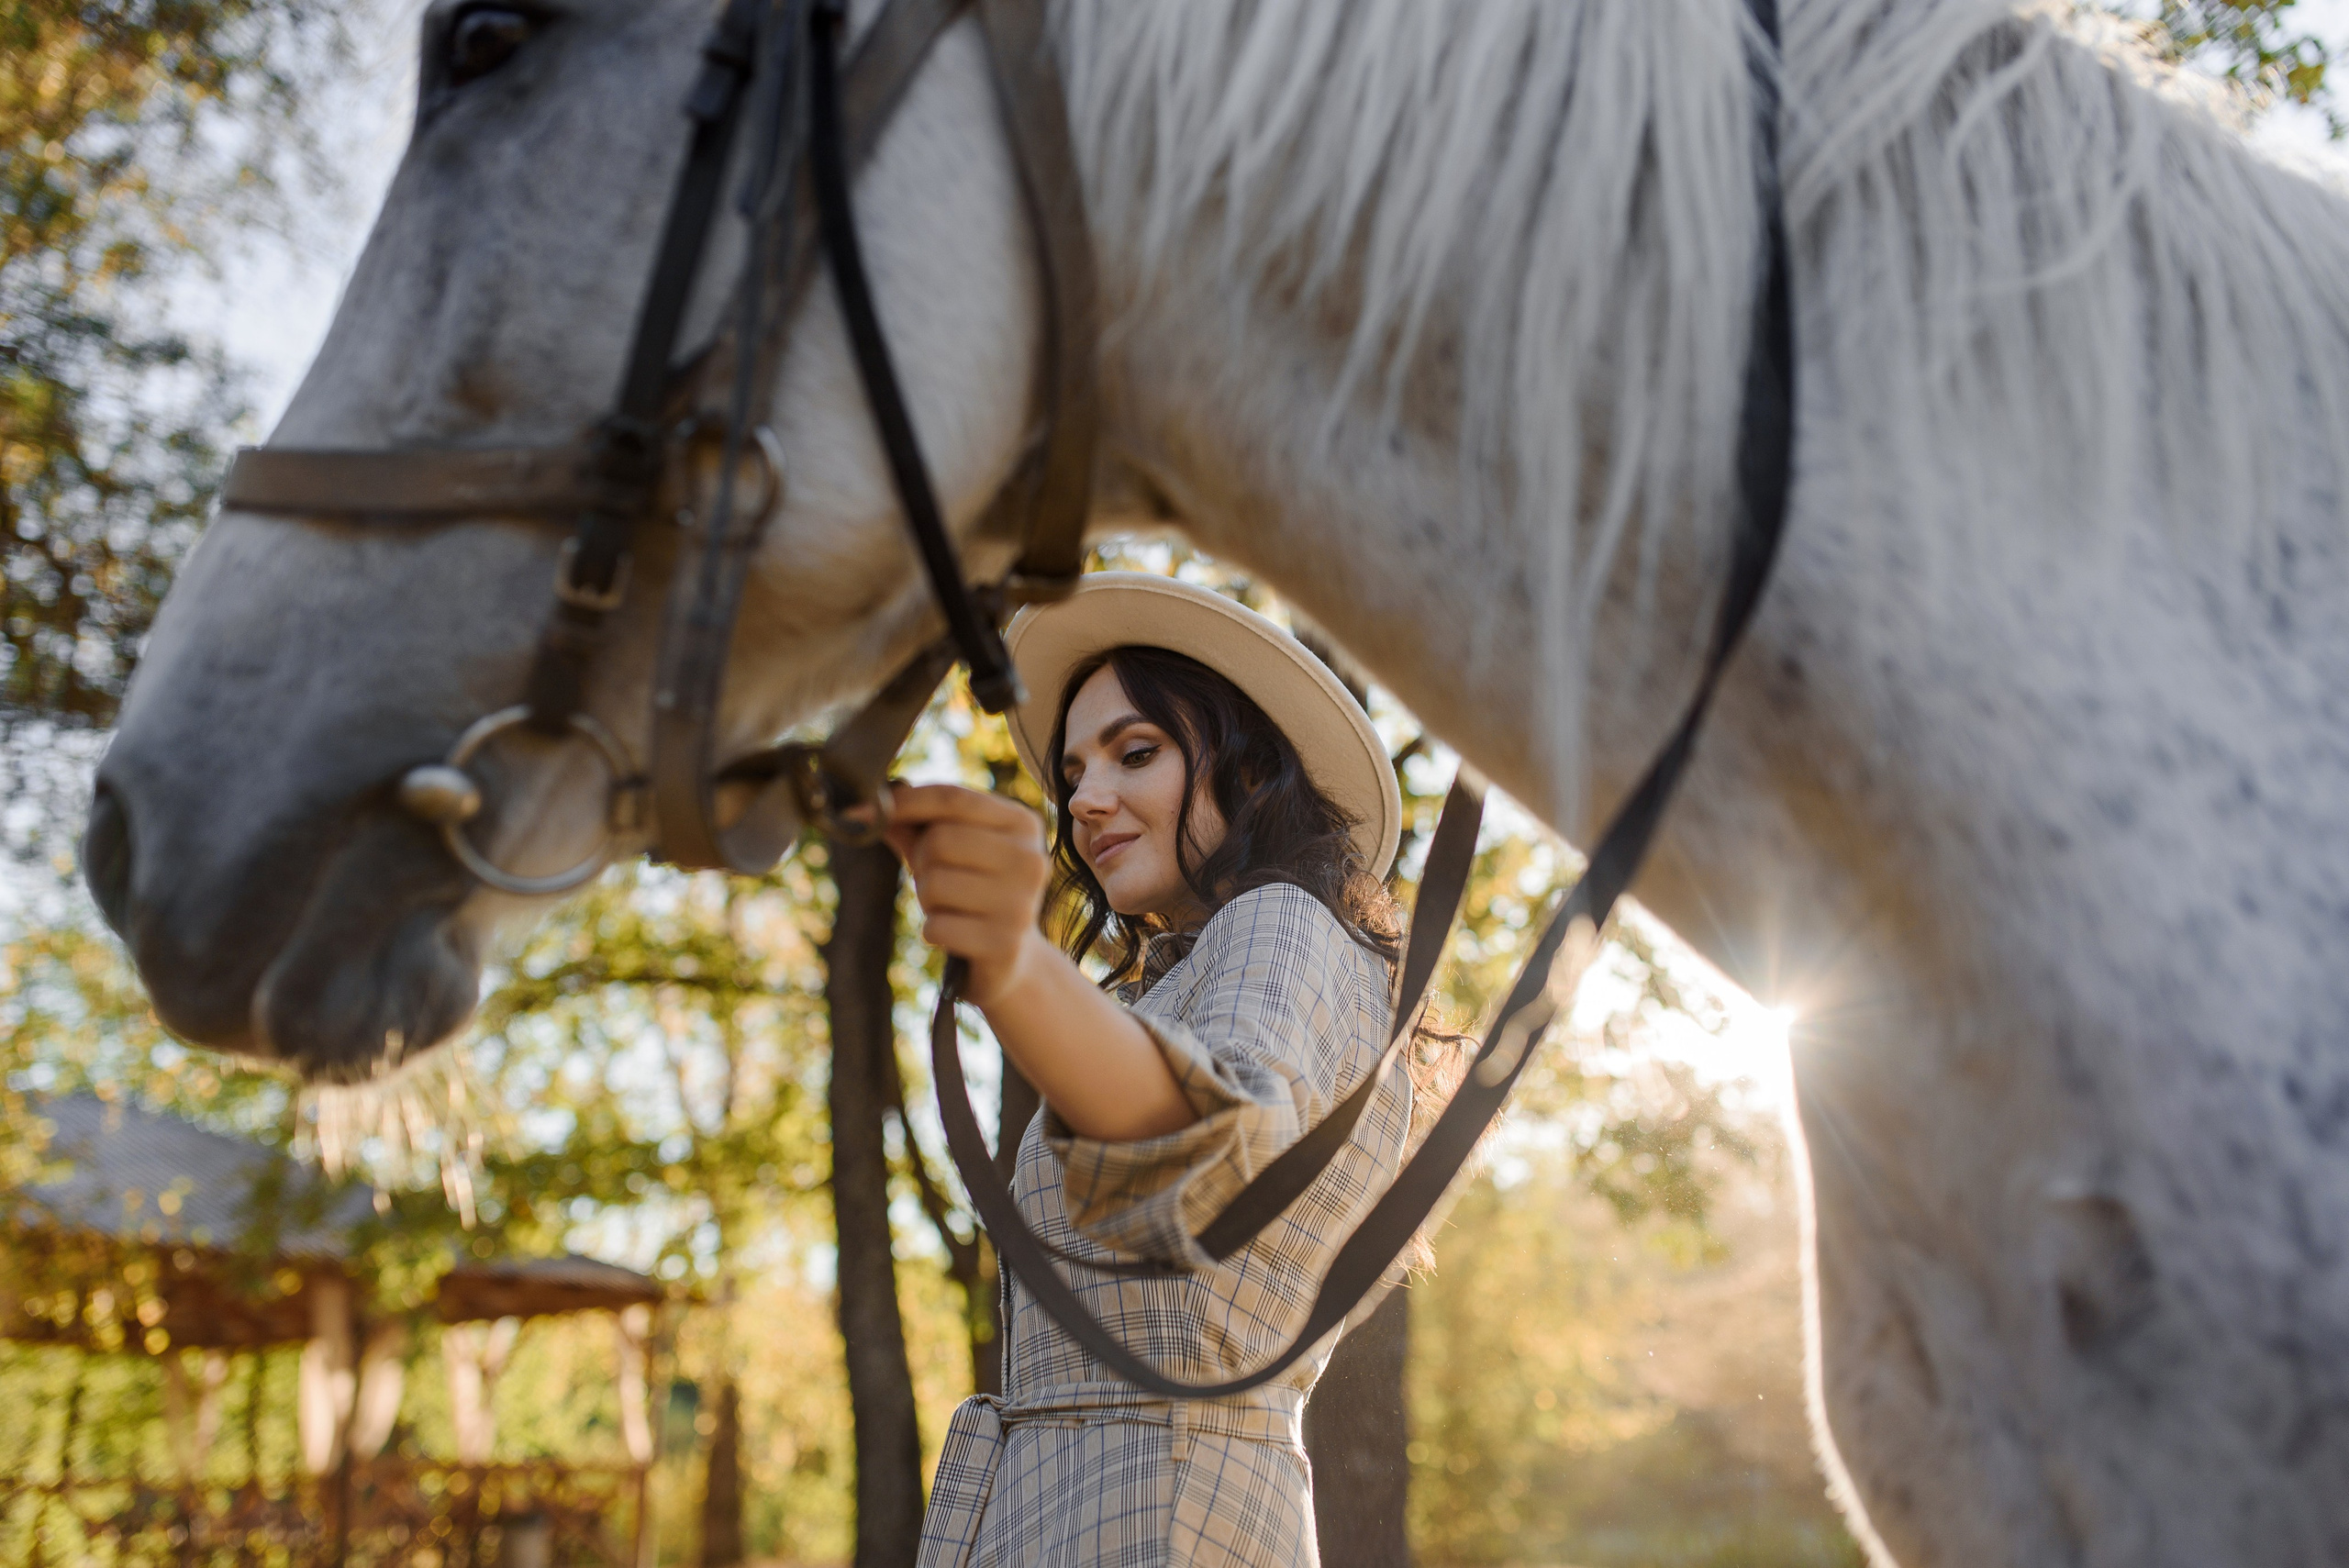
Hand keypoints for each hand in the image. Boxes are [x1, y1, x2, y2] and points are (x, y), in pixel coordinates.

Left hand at [882, 783, 1052, 1006]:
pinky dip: (933, 931)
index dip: (905, 802)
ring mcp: (1022, 903)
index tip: (864, 812)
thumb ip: (913, 825)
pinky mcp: (1005, 944)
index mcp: (1022, 823)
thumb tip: (861, 811)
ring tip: (951, 908)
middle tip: (936, 880)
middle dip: (921, 862)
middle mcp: (1031, 859)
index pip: (953, 797)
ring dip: (927, 900)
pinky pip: (937, 927)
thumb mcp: (949, 850)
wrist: (1013, 958)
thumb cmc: (974, 891)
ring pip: (935, 884)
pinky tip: (956, 935)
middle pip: (940, 840)